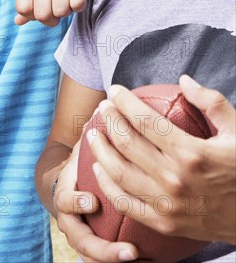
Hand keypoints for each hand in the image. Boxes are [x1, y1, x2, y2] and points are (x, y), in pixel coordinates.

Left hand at [15, 0, 101, 26]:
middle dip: (52, 19)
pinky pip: (77, 5)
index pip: (22, 8)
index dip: (33, 16)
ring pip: (61, 12)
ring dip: (67, 11)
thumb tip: (17, 22)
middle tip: (58, 8)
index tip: (43, 8)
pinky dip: (79, 6)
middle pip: (42, 15)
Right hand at [53, 142, 138, 261]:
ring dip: (114, 259)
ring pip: (93, 257)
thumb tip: (105, 106)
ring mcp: (82, 235)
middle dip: (103, 250)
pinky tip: (146, 262)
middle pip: (81, 241)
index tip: (93, 202)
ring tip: (137, 258)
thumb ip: (92, 133)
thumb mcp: (83, 147)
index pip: (64, 201)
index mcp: (65, 194)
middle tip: (129, 250)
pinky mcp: (95, 246)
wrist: (68, 186)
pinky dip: (120, 261)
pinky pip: (105, 260)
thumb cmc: (81, 162)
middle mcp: (70, 220)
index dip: (76, 202)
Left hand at [88, 75, 235, 243]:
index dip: (124, 101)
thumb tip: (184, 80)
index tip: (114, 90)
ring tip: (94, 134)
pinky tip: (99, 168)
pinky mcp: (164, 223)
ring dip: (100, 149)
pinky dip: (106, 183)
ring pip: (118, 172)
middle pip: (126, 142)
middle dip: (108, 119)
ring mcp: (167, 203)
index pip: (145, 120)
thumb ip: (211, 102)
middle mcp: (174, 178)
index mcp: (191, 152)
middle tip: (102, 108)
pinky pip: (124, 202)